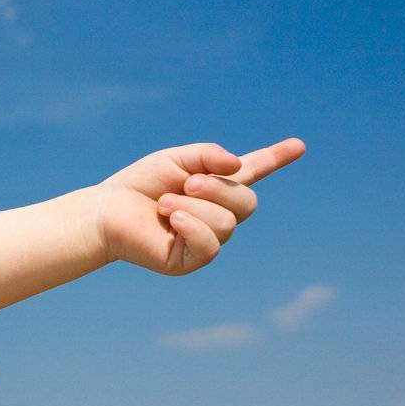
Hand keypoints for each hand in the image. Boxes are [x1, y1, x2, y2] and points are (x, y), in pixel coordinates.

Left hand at [90, 137, 304, 273]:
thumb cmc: (138, 186)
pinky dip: (193, 226)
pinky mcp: (190, 260)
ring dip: (195, 206)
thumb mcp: (176, 159)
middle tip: (185, 183)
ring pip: (228, 223)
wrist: (105, 212)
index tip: (299, 145)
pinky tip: (172, 219)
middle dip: (218, 188)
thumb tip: (240, 166)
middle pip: (247, 202)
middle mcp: (216, 214)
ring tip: (165, 203)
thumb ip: (209, 156)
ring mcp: (206, 239)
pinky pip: (211, 245)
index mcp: (215, 186)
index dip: (276, 158)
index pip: (253, 171)